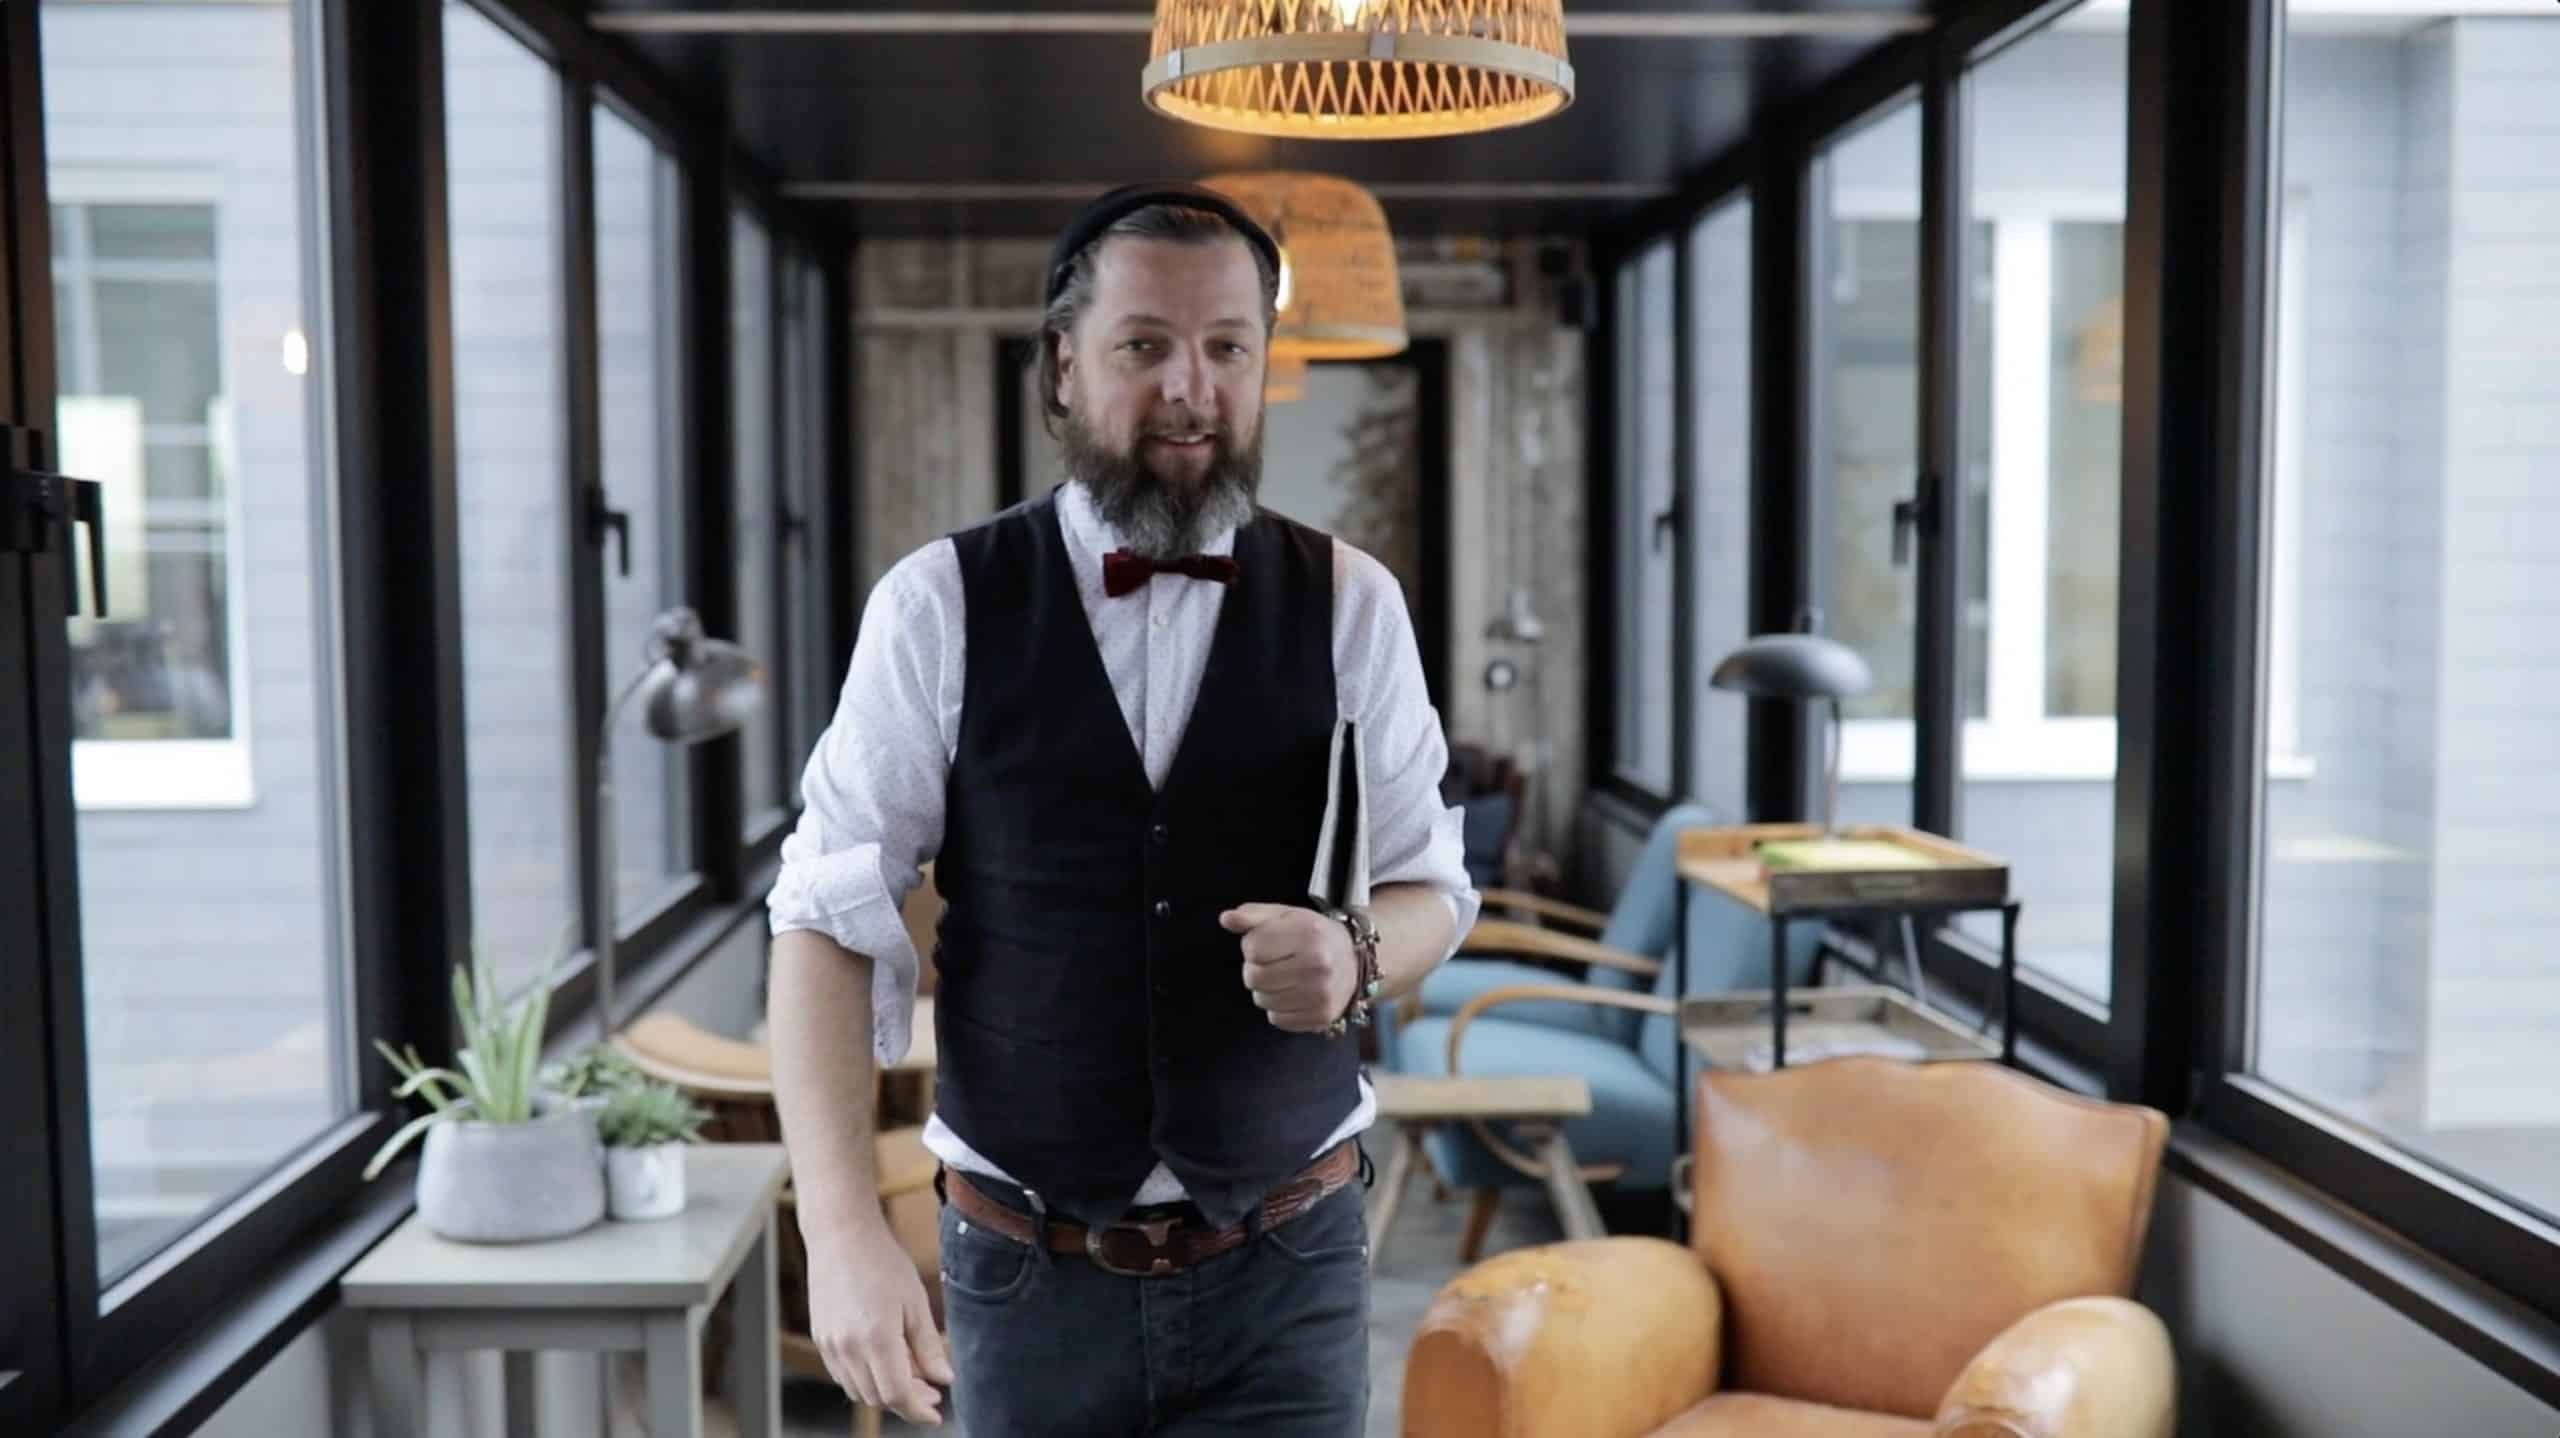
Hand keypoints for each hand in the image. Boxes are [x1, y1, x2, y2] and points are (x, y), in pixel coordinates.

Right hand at [804, 1214, 953, 1424]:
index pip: (898, 1394)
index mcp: (876, 1338)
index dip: (918, 1411)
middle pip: (878, 1398)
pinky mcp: (820, 1338)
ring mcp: (830, 1345)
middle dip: (906, 1400)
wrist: (840, 1235)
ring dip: (885, 1391)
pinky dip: (865, 1378)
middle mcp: (847, 1347)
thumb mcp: (915, 1302)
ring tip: (910, 1371)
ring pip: (859, 1390)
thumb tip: (945, 1380)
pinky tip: (884, 1361)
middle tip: (930, 1391)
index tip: (935, 1414)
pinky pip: (843, 1375)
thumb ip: (928, 1346)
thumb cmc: (882, 1262)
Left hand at [1221, 903, 1354, 1032]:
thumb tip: (1226, 918)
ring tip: (1285, 977)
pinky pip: (1277, 1019)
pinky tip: (1294, 993)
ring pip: (1262, 1000)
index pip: (1252, 948)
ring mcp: (1321, 994)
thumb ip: (1252, 915)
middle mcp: (1318, 964)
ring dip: (1266, 990)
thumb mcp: (1284, 915)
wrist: (1353, 960)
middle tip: (1274, 962)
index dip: (1253, 945)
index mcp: (1308, 933)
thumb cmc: (1312, 934)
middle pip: (1253, 977)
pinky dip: (1279, 1008)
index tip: (1269, 943)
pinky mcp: (1321, 1016)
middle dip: (1256, 969)